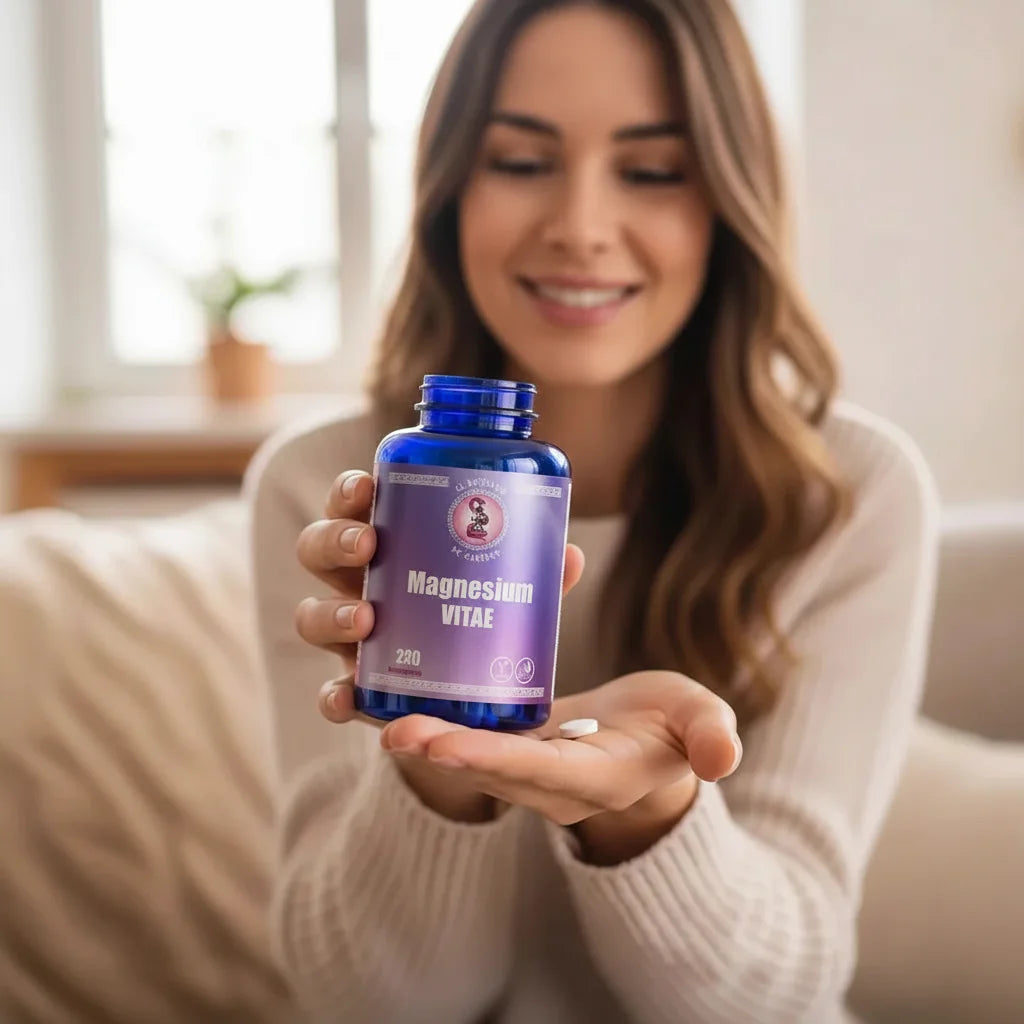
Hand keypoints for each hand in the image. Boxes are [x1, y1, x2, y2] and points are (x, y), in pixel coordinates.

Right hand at [294, 469, 585, 820]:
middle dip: (335, 540)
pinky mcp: (359, 689)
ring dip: (331, 614)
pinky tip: (351, 695)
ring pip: (311, 616)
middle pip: (318, 550)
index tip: (368, 484)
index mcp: (387, 542)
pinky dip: (333, 696)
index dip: (350, 491)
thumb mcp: (510, 588)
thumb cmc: (481, 613)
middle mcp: (358, 583)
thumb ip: (533, 574)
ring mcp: (351, 638)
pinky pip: (330, 694)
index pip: (353, 505)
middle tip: (369, 544)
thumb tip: (569, 555)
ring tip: (366, 618)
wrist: (476, 692)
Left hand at [322, 668, 740, 858]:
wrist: (649, 744)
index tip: (442, 742)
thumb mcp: (700, 723)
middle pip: (489, 768)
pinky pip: (465, 733)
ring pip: (467, 752)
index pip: (538, 773)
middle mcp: (550, 784)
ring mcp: (525, 768)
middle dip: (441, 749)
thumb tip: (721, 758)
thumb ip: (710, 736)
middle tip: (392, 727)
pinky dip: (426, 715)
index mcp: (595, 779)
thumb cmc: (675, 728)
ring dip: (421, 734)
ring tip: (367, 706)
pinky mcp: (510, 745)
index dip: (489, 759)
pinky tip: (384, 687)